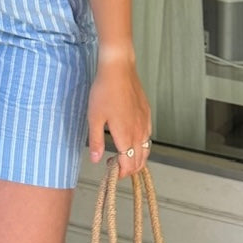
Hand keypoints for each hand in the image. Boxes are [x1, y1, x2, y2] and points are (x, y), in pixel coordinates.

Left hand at [87, 54, 151, 178]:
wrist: (119, 69)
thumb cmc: (104, 92)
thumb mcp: (94, 118)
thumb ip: (96, 141)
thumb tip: (96, 159)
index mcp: (125, 135)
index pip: (128, 164)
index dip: (121, 173)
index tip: (111, 172)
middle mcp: (139, 131)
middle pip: (140, 160)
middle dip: (129, 169)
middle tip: (115, 166)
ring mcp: (145, 122)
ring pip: (146, 149)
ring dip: (137, 158)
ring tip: (124, 157)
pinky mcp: (147, 113)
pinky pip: (148, 136)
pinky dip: (142, 145)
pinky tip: (133, 140)